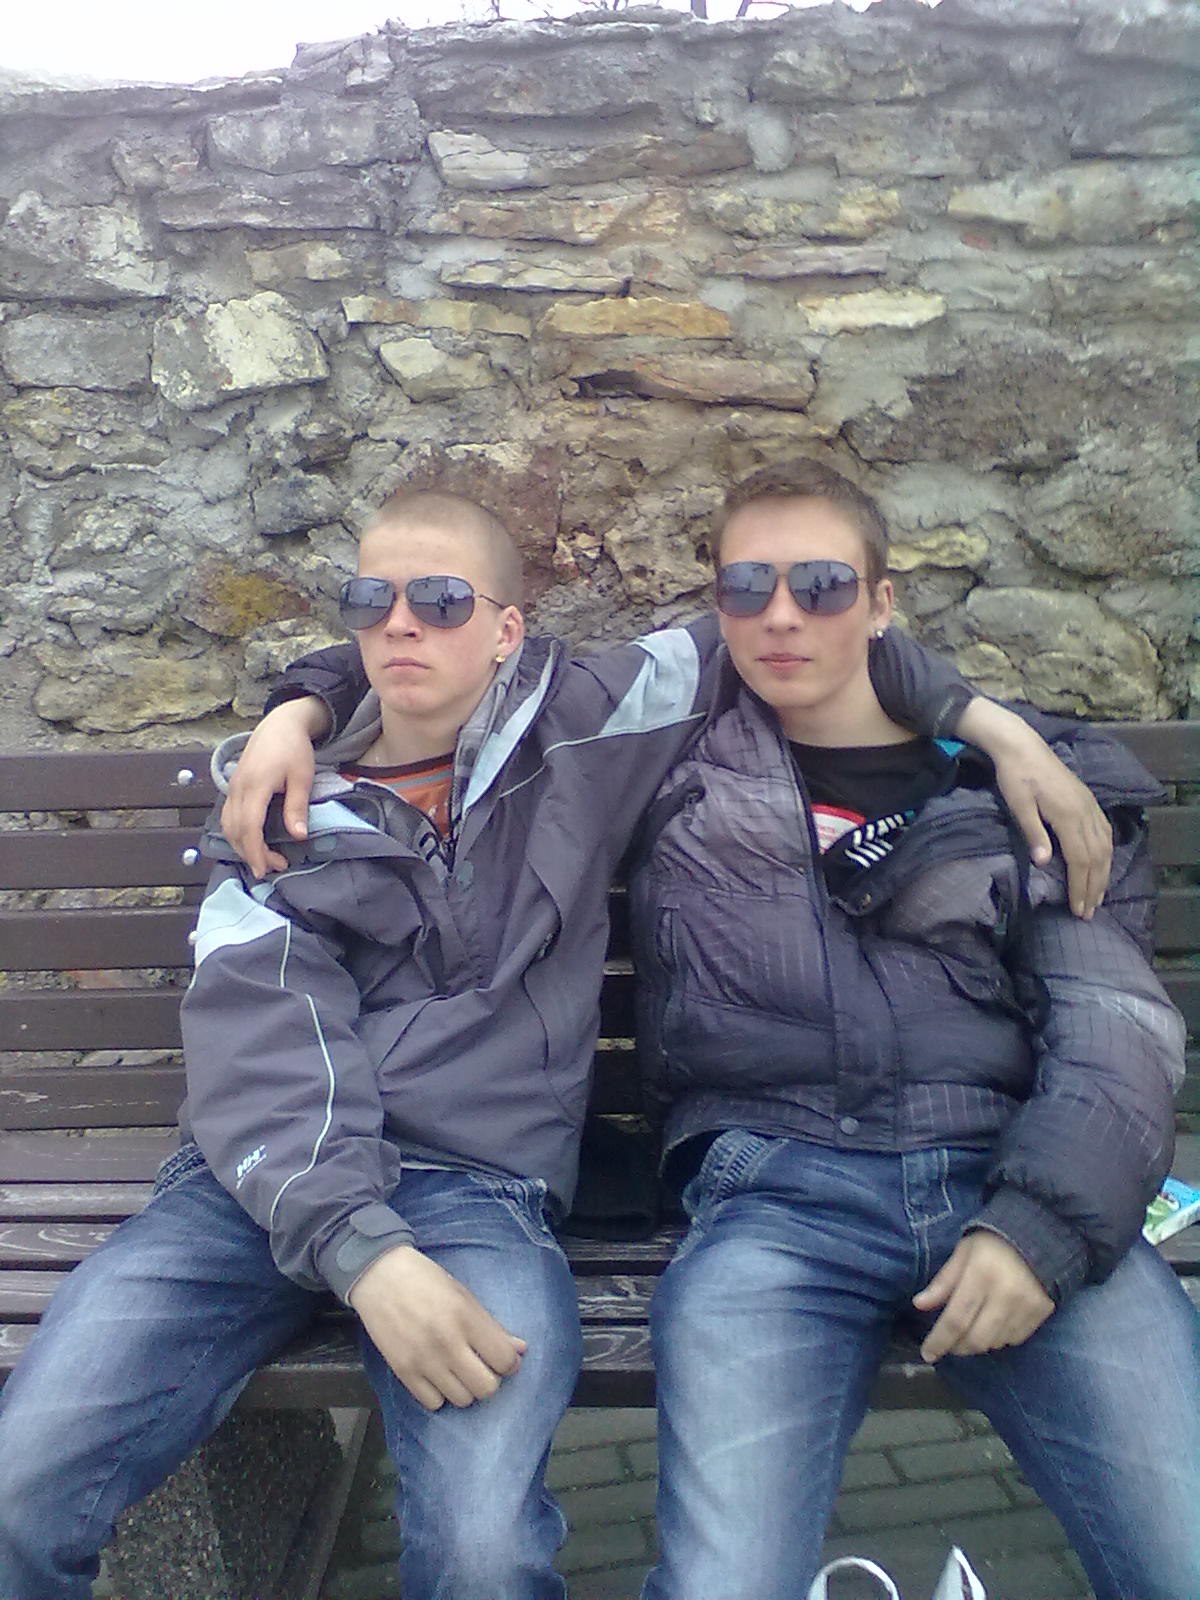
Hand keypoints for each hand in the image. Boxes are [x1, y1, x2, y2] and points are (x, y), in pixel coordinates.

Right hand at [220, 698, 327, 876]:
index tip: (264, 870)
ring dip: (242, 846)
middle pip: (235, 831)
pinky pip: (227, 816)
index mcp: (256, 785)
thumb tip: (298, 836)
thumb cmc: (294, 748)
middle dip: (250, 854)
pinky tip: (251, 842)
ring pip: (227, 825)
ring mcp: (232, 787)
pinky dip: (236, 834)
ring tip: (264, 858)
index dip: (255, 852)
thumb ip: (297, 806)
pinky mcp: (233, 787)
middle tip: (274, 867)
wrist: (279, 724)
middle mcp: (238, 788)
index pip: (249, 827)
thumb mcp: (302, 776)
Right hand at [347, 1245, 526, 1409]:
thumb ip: (492, 1326)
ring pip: (462, 1400)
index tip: (504, 1358)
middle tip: (481, 1366)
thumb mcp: (464, 1295)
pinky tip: (437, 1376)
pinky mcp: (403, 1372)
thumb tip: (521, 1349)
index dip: (510, 1363)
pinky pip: (433, 1403)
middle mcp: (447, 1343)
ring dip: (466, 1388)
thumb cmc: (426, 1280)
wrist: (379, 1275)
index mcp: (466, 1318)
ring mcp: (423, 1361)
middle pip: (486, 1388)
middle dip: (490, 1379)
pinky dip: (440, 1394)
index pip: (504, 1360)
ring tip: (458, 1370)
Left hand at [914, 1232, 1053, 1362]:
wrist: (1040, 1236)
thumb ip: (943, 1282)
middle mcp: (1005, 1296)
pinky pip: (1015, 1339)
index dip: (939, 1341)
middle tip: (948, 1343)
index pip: (956, 1319)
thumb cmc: (992, 1243)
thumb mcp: (963, 1253)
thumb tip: (919, 1305)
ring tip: (970, 1330)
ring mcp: (1026, 1307)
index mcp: (980, 1275)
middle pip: (976, 1339)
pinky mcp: (1041, 1314)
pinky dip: (999, 1339)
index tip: (927, 1353)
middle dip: (957, 1347)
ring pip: (995, 1343)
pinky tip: (993, 1325)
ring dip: (978, 1343)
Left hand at [956, 698, 1111, 917]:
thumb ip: (1033, 833)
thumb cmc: (1015, 776)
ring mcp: (1089, 806)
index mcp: (1068, 815)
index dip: (1080, 887)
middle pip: (1096, 858)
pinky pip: (1105, 832)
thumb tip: (1043, 863)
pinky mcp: (1088, 800)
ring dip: (1103, 874)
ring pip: (1104, 846)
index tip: (1078, 909)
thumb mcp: (1019, 805)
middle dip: (1094, 887)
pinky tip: (1103, 864)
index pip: (1079, 860)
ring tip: (1098, 896)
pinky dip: (1106, 853)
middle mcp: (1084, 812)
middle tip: (1088, 913)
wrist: (1022, 745)